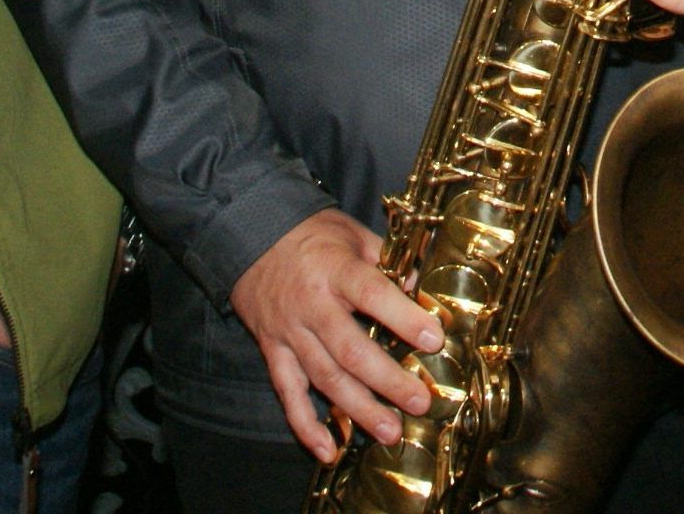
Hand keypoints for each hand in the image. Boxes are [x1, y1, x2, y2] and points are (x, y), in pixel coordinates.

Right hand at [230, 209, 444, 463]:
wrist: (249, 235)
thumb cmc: (310, 234)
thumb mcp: (352, 233)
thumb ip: (386, 260)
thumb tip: (420, 286)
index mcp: (336, 270)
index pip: (373, 295)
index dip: (404, 318)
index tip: (434, 338)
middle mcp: (312, 305)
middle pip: (351, 350)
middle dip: (388, 381)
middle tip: (419, 402)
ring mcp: (289, 332)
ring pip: (324, 378)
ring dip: (358, 409)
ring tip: (390, 432)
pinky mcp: (272, 350)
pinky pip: (287, 393)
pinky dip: (305, 425)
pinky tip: (327, 450)